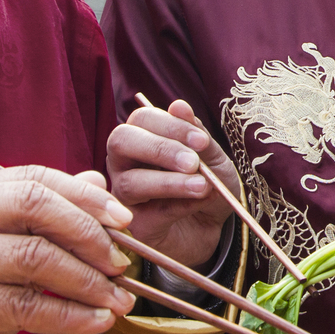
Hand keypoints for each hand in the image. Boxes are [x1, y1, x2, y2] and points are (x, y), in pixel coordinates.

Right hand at [0, 165, 133, 333]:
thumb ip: (39, 222)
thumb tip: (97, 183)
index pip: (29, 178)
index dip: (82, 196)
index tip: (123, 220)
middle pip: (32, 205)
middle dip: (87, 233)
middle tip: (121, 263)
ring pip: (33, 257)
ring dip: (87, 281)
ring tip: (119, 300)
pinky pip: (24, 305)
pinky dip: (69, 315)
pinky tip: (95, 323)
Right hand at [105, 99, 236, 267]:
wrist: (213, 228)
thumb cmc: (208, 185)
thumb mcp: (213, 159)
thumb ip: (197, 136)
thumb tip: (179, 105)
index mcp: (143, 138)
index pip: (142, 119)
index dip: (170, 126)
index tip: (201, 140)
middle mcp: (125, 163)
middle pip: (120, 142)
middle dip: (159, 149)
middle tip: (193, 162)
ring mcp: (124, 196)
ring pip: (130, 183)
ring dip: (170, 182)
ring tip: (202, 186)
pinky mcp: (134, 225)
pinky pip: (148, 213)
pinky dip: (178, 206)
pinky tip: (200, 201)